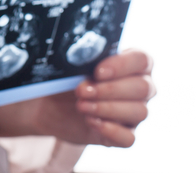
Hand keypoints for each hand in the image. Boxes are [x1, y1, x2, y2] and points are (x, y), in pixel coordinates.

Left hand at [0, 49, 155, 147]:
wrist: (52, 104)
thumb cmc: (69, 78)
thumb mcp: (73, 66)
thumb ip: (85, 61)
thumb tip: (86, 64)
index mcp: (132, 63)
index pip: (142, 59)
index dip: (122, 65)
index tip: (98, 71)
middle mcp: (141, 87)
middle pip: (143, 87)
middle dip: (110, 89)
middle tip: (83, 91)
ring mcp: (135, 112)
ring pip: (139, 112)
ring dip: (107, 108)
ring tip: (81, 105)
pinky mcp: (124, 134)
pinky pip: (129, 138)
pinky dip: (110, 131)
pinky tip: (91, 122)